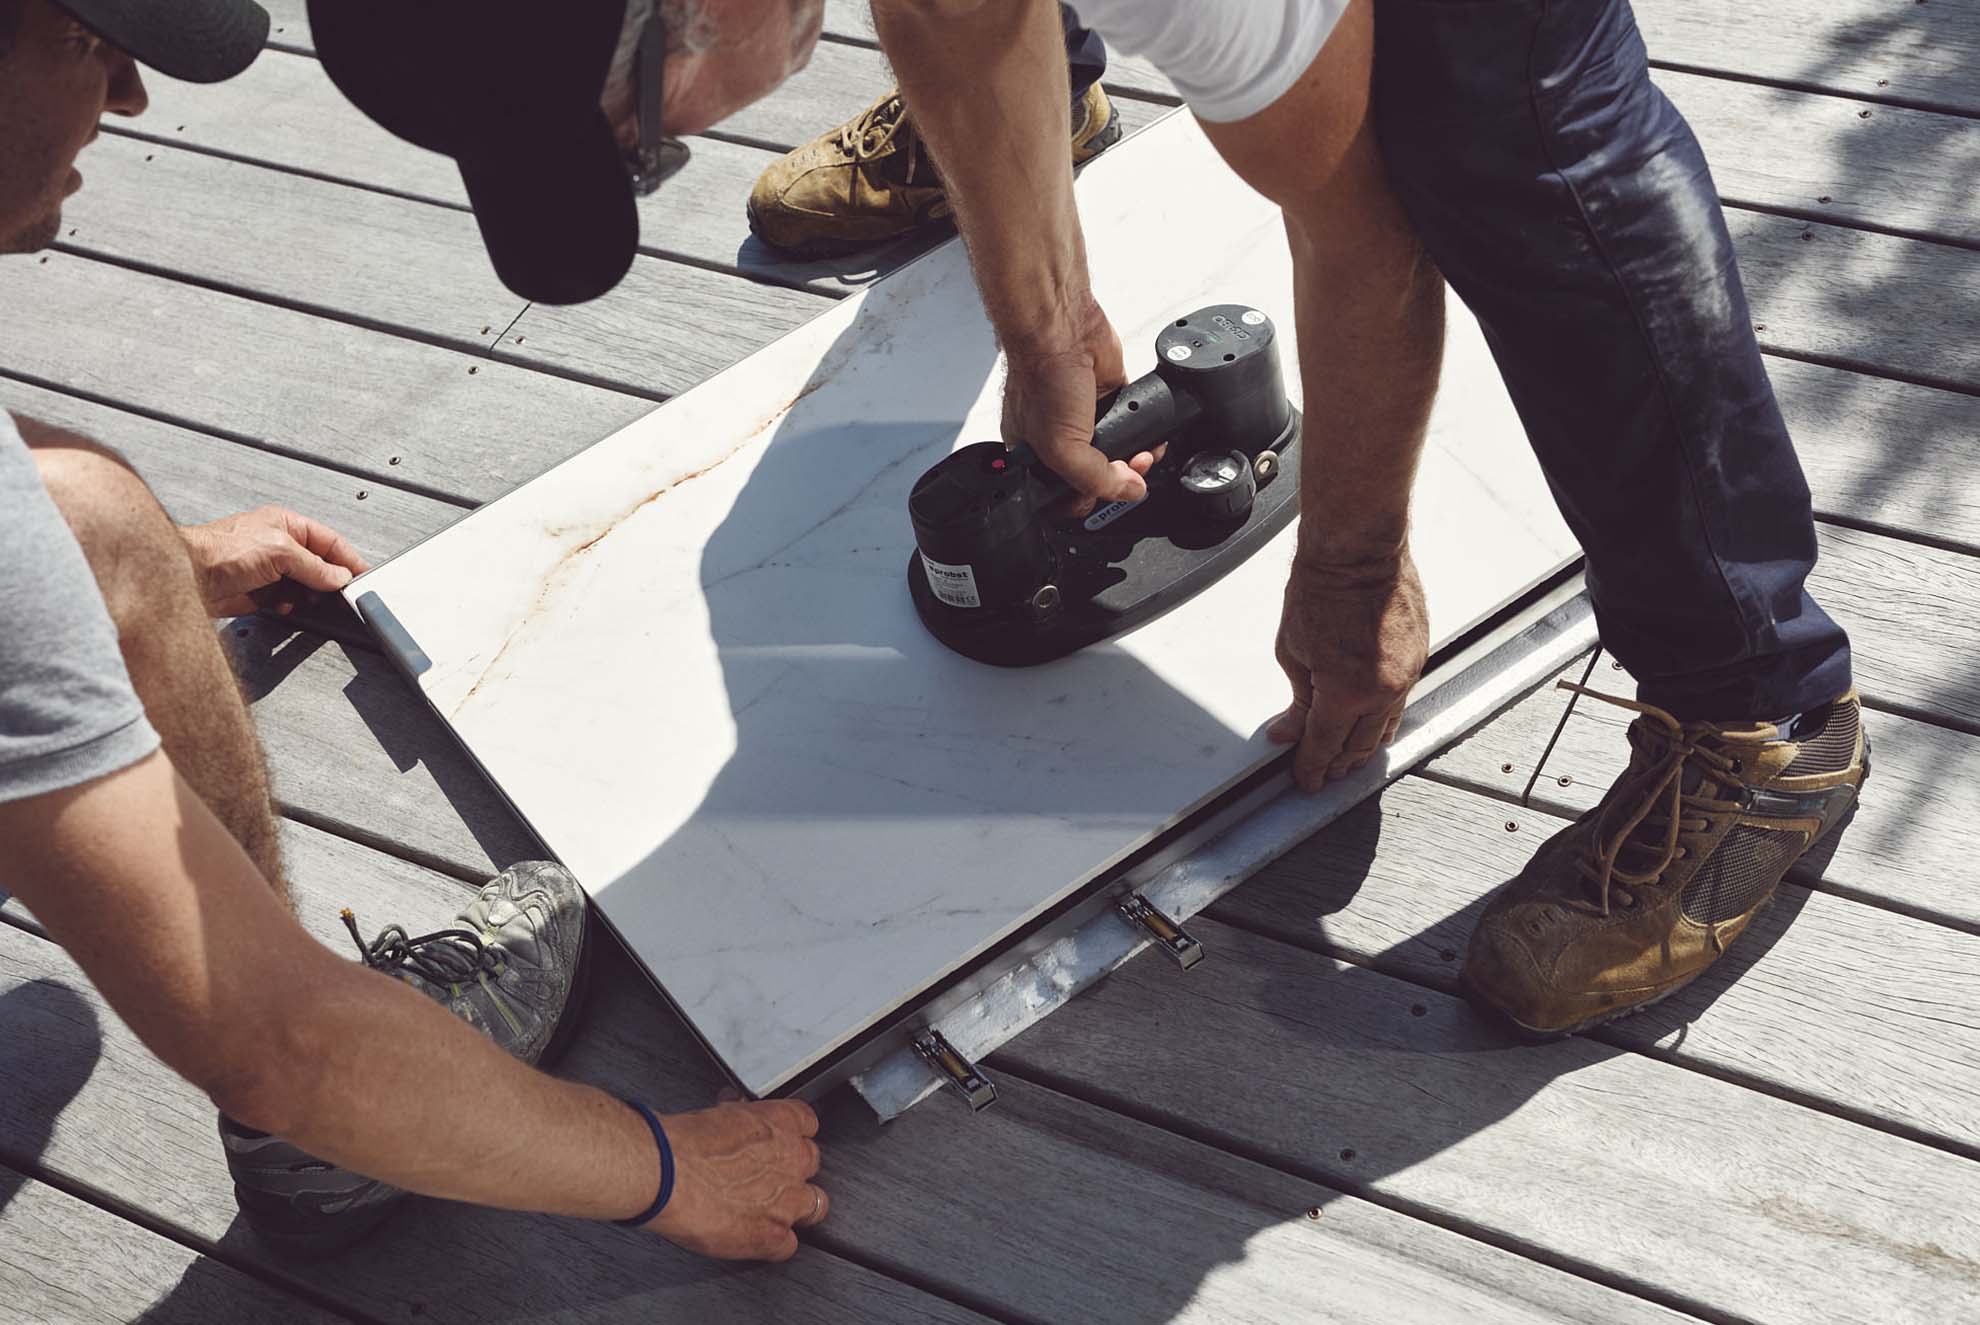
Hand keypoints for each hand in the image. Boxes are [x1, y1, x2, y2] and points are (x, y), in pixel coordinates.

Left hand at [180, 506, 370, 617]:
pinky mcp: (257, 591)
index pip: (329, 541)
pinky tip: (284, 605)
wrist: (186, 577)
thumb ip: (315, 565)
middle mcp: (278, 545)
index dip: (348, 559)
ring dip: (308, 595)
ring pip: (304, 585)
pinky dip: (289, 605)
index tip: (363, 577)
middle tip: (340, 594)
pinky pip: (285, 600)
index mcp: (286, 524)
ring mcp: (268, 569)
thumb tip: (339, 577)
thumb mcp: (280, 551)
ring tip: (309, 599)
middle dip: (328, 580)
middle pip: (319, 565)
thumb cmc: (220, 550)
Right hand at [645, 1098, 826, 1261]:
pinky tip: (754, 1237)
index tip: (777, 1143)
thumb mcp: (718, 1114)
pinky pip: (789, 1246)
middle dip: (792, 1170)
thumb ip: (740, 1117)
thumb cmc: (682, 1144)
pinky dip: (773, 1244)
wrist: (665, 1174)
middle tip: (767, 1177)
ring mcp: (787, 1199)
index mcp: (782, 1122)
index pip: (807, 1124)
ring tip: (766, 1210)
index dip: (790, 1136)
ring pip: (814, 1205)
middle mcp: (793, 1159)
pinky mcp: (773, 1235)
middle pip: (811, 1163)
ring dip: (794, 1208)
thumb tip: (737, 1116)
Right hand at [1001, 296, 1156, 512]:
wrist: (1062, 331)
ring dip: (1137, 458)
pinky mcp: (1112, 396)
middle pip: (1097, 474)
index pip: (1065, 493)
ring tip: (1143, 454)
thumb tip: (1130, 491)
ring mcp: (1087, 417)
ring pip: (1120, 451)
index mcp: (1035, 454)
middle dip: (1119, 478)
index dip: (1089, 500)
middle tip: (1130, 473)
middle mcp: (1060, 437)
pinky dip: (1147, 430)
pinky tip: (1150, 433)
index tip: (1107, 497)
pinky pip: (1135, 423)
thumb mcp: (1062, 447)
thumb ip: (1096, 479)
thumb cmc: (1043, 378)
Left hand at [1267, 547, 1427, 789]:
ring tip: (1344, 757)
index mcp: (1346, 691)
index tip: (1304, 779)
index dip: (1310, 768)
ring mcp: (1406, 675)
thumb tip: (1289, 730)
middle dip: (1336, 764)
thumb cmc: (1322, 589)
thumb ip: (1296, 700)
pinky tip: (1369, 723)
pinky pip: (1400, 702)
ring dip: (1362, 747)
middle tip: (1320, 772)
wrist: (1358, 552)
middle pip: (1358, 746)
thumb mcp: (1292, 652)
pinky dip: (1381, 718)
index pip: (1324, 746)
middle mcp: (1382, 689)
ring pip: (1384, 729)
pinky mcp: (1418, 659)